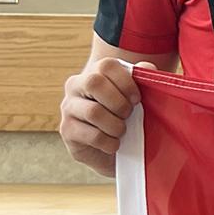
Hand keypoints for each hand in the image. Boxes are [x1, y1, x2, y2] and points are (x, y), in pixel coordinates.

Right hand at [58, 58, 146, 176]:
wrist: (113, 149)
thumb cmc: (125, 117)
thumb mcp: (136, 96)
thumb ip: (143, 77)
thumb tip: (146, 67)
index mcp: (94, 72)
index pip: (107, 66)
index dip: (126, 82)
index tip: (137, 99)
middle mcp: (75, 86)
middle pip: (94, 83)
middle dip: (119, 103)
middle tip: (128, 115)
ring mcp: (68, 108)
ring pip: (94, 112)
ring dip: (116, 126)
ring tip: (121, 131)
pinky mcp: (67, 131)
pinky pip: (93, 135)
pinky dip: (110, 143)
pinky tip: (113, 144)